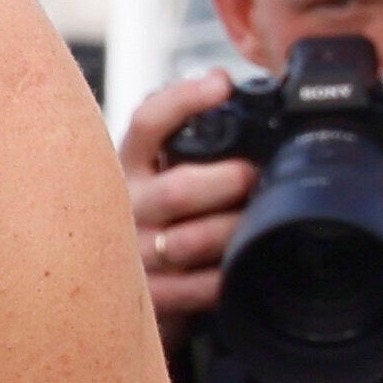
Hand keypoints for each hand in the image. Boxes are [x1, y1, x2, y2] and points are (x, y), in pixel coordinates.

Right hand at [121, 71, 247, 333]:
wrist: (124, 290)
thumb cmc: (161, 218)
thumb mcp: (163, 171)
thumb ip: (191, 143)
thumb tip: (235, 92)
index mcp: (129, 165)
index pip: (148, 123)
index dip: (183, 100)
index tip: (221, 85)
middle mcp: (123, 207)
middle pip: (175, 190)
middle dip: (226, 182)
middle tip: (254, 176)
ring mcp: (129, 254)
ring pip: (187, 242)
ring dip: (232, 232)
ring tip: (259, 223)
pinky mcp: (144, 297)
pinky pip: (191, 289)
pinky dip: (221, 279)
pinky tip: (240, 267)